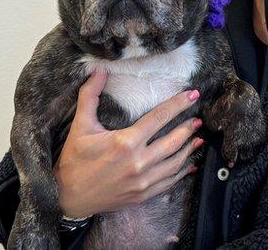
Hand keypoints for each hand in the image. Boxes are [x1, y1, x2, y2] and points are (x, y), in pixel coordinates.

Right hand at [53, 68, 204, 217]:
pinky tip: (189, 165)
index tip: (193, 95)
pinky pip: (169, 183)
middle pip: (173, 141)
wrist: (68, 197)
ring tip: (198, 138)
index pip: (159, 118)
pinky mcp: (142, 196)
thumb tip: (99, 71)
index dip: (178, 104)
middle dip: (188, 128)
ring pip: (175, 163)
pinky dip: (182, 172)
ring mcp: (142, 181)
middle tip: (199, 118)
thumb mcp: (81, 126)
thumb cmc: (74, 160)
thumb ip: (90, 96)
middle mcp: (138, 162)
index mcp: (126, 142)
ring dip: (189, 149)